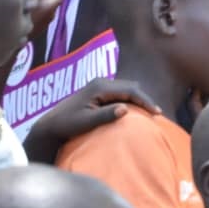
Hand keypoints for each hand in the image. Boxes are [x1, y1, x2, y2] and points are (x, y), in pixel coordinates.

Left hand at [24, 77, 161, 161]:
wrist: (51, 125)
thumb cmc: (67, 125)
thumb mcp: (86, 122)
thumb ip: (105, 115)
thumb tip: (125, 109)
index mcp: (100, 87)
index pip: (130, 90)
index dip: (145, 101)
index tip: (157, 113)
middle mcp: (101, 82)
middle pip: (131, 86)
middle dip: (145, 98)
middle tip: (157, 113)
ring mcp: (99, 85)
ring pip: (126, 88)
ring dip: (138, 98)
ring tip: (149, 111)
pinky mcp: (98, 90)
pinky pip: (120, 91)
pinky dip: (131, 98)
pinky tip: (135, 109)